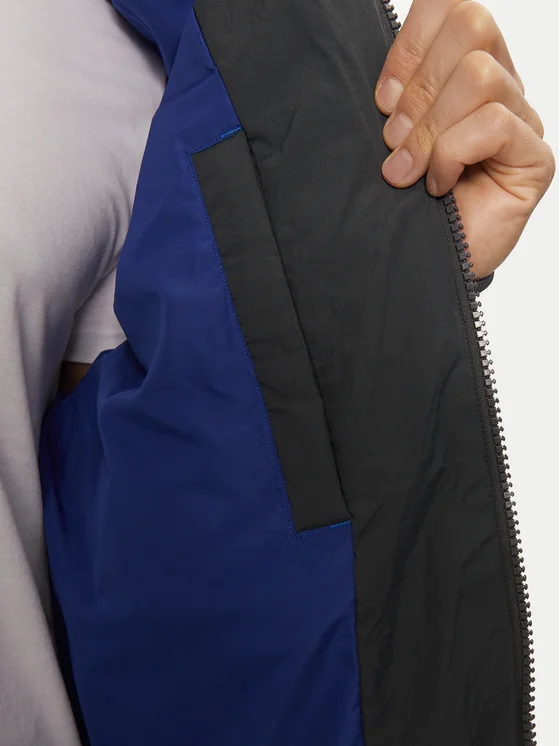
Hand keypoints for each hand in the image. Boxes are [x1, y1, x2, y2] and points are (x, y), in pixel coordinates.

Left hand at [375, 0, 554, 277]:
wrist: (421, 264)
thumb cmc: (403, 204)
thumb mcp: (388, 140)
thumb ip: (395, 100)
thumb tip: (387, 85)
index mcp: (461, 71)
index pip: (451, 7)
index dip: (411, 43)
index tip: (382, 98)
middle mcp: (498, 88)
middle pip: (473, 25)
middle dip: (419, 87)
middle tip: (393, 141)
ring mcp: (520, 121)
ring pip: (480, 75)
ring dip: (430, 129)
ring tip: (410, 171)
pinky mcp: (533, 157)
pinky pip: (491, 124)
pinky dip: (452, 155)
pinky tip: (440, 186)